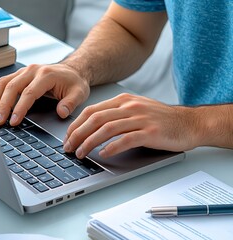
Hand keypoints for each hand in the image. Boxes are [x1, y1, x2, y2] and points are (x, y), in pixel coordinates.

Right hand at [0, 63, 89, 125]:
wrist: (72, 70)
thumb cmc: (74, 82)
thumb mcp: (79, 93)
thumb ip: (70, 103)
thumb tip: (61, 112)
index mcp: (46, 75)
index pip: (28, 92)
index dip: (20, 108)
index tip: (14, 121)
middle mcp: (32, 70)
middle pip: (12, 87)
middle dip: (3, 105)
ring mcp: (24, 71)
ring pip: (3, 83)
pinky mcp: (20, 75)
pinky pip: (4, 82)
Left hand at [63, 93, 198, 158]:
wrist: (188, 123)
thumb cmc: (160, 119)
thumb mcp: (135, 109)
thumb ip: (115, 114)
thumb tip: (90, 127)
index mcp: (123, 100)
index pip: (92, 110)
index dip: (76, 124)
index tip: (68, 136)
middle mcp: (130, 107)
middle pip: (95, 119)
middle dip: (77, 134)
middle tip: (69, 147)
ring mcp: (140, 118)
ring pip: (107, 129)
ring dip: (90, 142)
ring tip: (81, 153)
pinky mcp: (150, 132)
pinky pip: (126, 139)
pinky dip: (112, 147)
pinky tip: (103, 154)